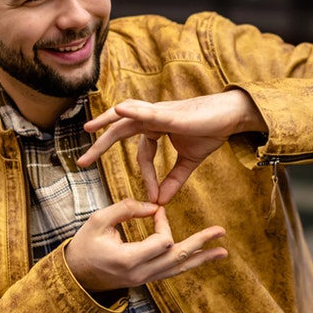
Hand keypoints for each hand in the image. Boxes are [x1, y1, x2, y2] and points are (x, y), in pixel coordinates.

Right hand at [64, 200, 226, 292]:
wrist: (76, 277)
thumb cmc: (85, 246)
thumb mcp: (98, 221)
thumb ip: (125, 209)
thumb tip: (154, 206)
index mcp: (128, 260)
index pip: (163, 241)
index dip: (162, 222)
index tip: (154, 210)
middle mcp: (141, 274)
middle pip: (178, 257)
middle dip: (200, 243)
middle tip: (221, 232)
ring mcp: (145, 280)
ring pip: (179, 269)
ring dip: (201, 258)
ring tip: (223, 251)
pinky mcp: (147, 279)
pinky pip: (172, 272)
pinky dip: (188, 263)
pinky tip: (202, 257)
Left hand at [78, 91, 267, 203]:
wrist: (231, 117)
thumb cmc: (211, 131)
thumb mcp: (190, 161)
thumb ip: (174, 179)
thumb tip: (162, 201)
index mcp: (157, 129)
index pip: (143, 155)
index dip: (148, 177)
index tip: (153, 198)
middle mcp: (153, 118)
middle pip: (120, 132)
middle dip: (100, 147)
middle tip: (81, 162)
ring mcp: (159, 113)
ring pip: (125, 118)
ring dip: (105, 123)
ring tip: (87, 130)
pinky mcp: (168, 113)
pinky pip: (146, 112)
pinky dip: (131, 112)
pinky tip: (117, 111)